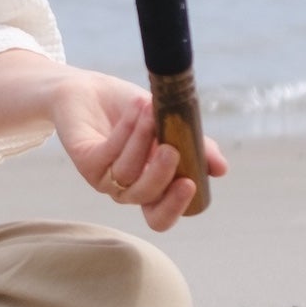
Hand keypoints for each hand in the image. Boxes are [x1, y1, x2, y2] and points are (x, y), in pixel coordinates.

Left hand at [51, 74, 227, 232]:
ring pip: (127, 170)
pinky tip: (137, 107)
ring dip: (143, 138)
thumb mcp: (171, 126)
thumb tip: (221, 170)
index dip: (175, 208)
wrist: (91, 90)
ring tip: (152, 108)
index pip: (161, 216)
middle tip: (172, 149)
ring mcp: (103, 177)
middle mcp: (125, 189)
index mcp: (149, 188)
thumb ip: (196, 147)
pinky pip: (108, 152)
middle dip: (160, 175)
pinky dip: (126, 129)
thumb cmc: (134, 113)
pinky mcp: (84, 160)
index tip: (191, 184)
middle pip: (145, 198)